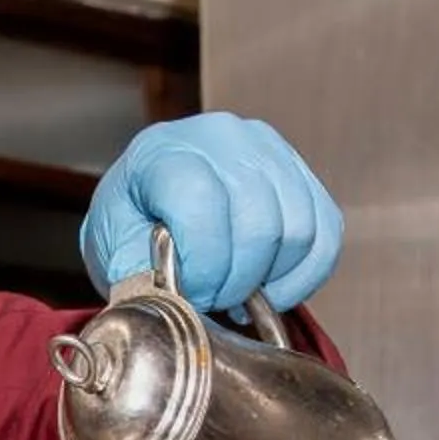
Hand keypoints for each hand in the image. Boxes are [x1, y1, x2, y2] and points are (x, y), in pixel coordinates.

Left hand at [81, 112, 342, 313]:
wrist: (152, 207)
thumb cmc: (131, 226)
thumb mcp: (113, 248)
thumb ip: (135, 273)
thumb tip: (168, 302)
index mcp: (164, 150)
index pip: (201, 203)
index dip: (203, 265)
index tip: (191, 293)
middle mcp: (222, 137)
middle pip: (259, 223)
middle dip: (237, 282)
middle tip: (214, 299)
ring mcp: (269, 150)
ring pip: (299, 232)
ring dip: (270, 281)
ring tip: (237, 292)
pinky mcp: (302, 175)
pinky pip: (326, 235)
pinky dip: (302, 277)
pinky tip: (269, 287)